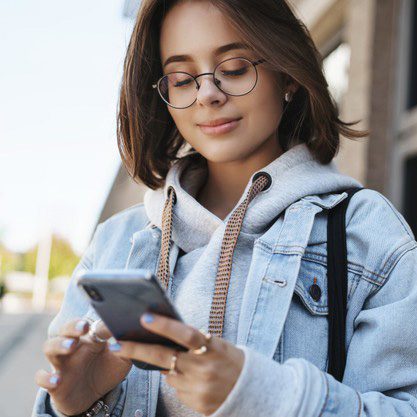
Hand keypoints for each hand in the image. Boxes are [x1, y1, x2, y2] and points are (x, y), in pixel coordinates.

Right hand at [35, 318, 131, 414]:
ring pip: (50, 347)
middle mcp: (73, 346)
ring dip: (59, 344)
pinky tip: (56, 379)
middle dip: (73, 326)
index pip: (87, 323)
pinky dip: (46, 377)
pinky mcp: (54, 382)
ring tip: (70, 346)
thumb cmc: (108, 370)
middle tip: (83, 326)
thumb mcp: (122, 359)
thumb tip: (128, 332)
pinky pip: (41, 377)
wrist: (94, 396)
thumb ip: (126, 346)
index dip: (94, 322)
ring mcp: (62, 363)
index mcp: (90, 337)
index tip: (104, 324)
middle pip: (66, 329)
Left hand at [110, 313, 244, 415]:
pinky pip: (177, 388)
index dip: (165, 326)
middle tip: (116, 344)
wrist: (251, 391)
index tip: (144, 317)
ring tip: (191, 365)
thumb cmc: (230, 360)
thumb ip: (193, 341)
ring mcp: (198, 388)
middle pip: (163, 357)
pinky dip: (180, 380)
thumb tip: (163, 337)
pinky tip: (196, 379)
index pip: (185, 334)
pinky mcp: (196, 404)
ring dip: (170, 367)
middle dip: (136, 350)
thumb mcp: (217, 345)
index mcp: (212, 347)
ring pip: (169, 374)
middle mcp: (203, 368)